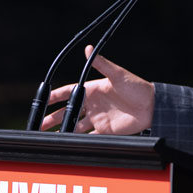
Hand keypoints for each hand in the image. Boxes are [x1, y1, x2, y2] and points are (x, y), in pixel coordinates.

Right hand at [40, 46, 155, 134]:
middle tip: (39, 124)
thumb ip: (102, 64)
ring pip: (75, 125)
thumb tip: (88, 48)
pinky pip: (88, 136)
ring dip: (63, 131)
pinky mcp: (106, 129)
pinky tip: (69, 144)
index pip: (69, 92)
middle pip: (68, 111)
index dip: (55, 96)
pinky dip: (78, 140)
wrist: (153, 106)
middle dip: (52, 117)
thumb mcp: (118, 75)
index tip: (42, 101)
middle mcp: (93, 104)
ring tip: (48, 137)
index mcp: (93, 89)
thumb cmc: (137, 87)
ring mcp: (98, 117)